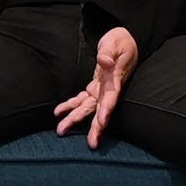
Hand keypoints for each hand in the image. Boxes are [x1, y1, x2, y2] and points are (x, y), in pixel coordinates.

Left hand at [54, 27, 138, 148]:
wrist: (126, 42)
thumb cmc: (121, 42)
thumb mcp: (115, 43)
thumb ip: (108, 53)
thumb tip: (105, 61)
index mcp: (116, 80)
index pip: (112, 98)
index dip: (107, 110)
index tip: (102, 122)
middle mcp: (109, 89)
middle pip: (101, 111)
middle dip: (96, 128)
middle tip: (91, 144)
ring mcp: (102, 90)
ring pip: (88, 109)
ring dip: (75, 119)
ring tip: (61, 130)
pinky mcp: (95, 87)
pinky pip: (82, 99)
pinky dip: (70, 105)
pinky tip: (59, 112)